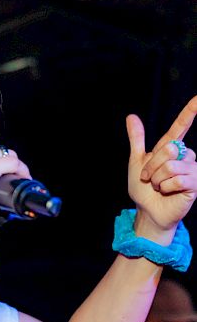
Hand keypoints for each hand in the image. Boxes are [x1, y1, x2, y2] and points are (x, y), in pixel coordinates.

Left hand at [127, 96, 196, 236]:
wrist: (146, 209)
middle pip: (169, 148)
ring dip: (158, 179)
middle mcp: (184, 156)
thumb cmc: (143, 188)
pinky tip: (167, 192)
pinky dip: (166, 187)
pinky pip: (178, 179)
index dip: (189, 112)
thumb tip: (131, 116)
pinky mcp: (195, 184)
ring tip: (159, 186)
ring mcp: (191, 169)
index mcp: (170, 148)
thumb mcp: (136, 161)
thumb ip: (137, 139)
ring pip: (171, 165)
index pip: (180, 127)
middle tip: (150, 178)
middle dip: (152, 166)